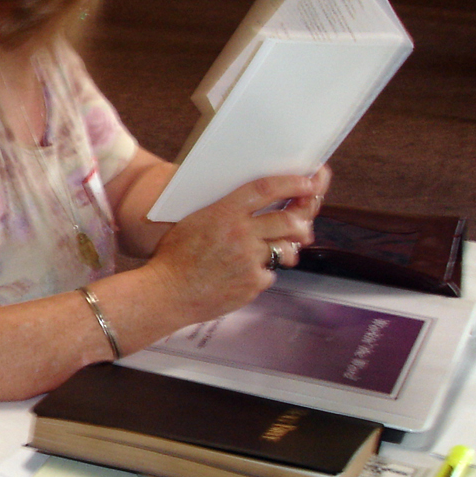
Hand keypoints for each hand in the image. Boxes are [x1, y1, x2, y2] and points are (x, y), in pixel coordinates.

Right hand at [145, 167, 329, 324]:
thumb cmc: (175, 257)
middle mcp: (240, 234)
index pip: (267, 188)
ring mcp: (248, 260)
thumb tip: (257, 207)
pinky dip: (263, 274)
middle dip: (302, 220)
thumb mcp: (195, 221)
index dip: (293, 183)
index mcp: (224, 213)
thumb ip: (226, 211)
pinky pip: (270, 274)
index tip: (309, 182)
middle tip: (304, 223)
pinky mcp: (252, 284)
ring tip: (282, 251)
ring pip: (286, 248)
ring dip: (287, 249)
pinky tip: (248, 274)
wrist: (166, 293)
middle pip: (288, 220)